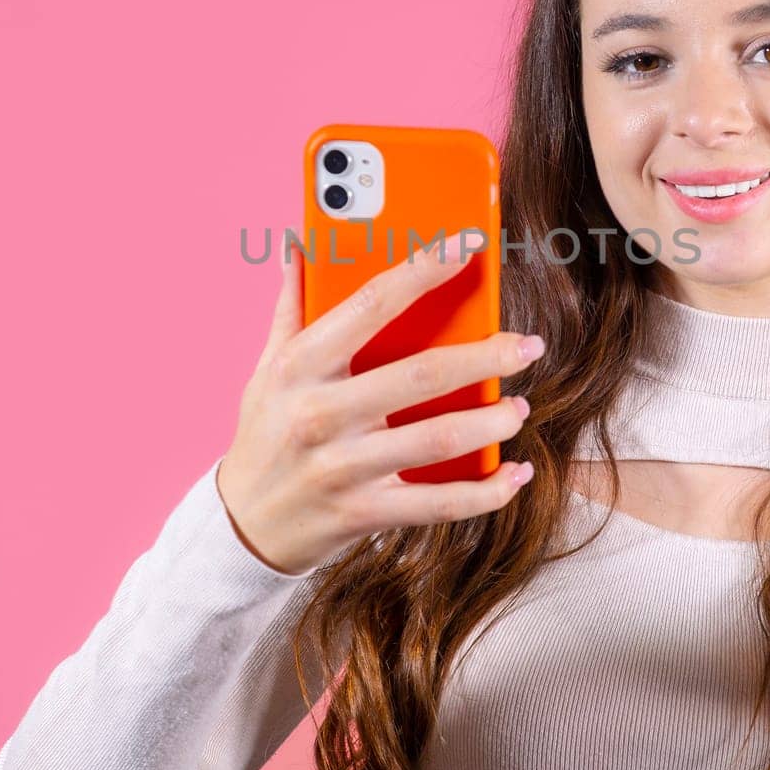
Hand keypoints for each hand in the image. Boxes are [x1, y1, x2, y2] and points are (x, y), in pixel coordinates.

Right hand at [216, 234, 544, 575]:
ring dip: (492, 421)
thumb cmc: (264, 434)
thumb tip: (300, 244)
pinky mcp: (365, 512)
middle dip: (486, 356)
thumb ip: (292, 306)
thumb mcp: (267, 368)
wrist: (242, 524)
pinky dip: (487, 490)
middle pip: (422, 374)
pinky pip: (439, 504)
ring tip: (518, 407)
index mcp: (301, 365)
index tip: (469, 244)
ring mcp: (344, 467)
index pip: (372, 303)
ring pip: (438, 439)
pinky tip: (515, 472)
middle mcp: (321, 413)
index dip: (425, 268)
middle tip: (527, 346)